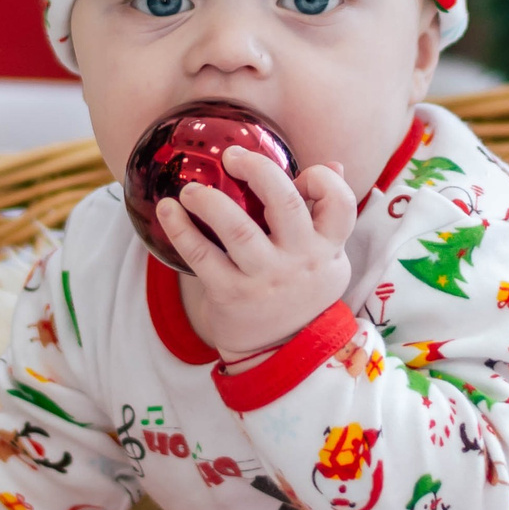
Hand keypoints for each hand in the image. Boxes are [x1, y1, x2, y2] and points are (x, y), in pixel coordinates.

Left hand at [163, 146, 355, 358]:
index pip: (341, 204)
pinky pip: (201, 257)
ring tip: (190, 190)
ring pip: (238, 229)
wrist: (279, 352)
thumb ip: (326, 213)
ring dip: (210, 201)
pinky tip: (168, 211)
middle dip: (258, 170)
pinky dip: (181, 230)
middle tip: (232, 157)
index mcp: (327, 247)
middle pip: (286, 203)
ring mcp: (265, 278)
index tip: (298, 174)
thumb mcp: (325, 257)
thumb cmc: (300, 291)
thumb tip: (332, 165)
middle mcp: (300, 261)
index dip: (321, 180)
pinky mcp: (231, 295)